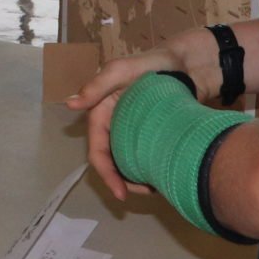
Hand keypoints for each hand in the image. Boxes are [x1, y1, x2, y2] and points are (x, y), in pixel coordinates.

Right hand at [65, 34, 220, 200]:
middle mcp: (114, 123)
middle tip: (146, 193)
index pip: (97, 149)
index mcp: (102, 110)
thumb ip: (97, 85)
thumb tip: (70, 103)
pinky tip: (161, 176)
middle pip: (111, 160)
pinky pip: (143, 157)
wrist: (188, 65)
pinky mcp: (149, 134)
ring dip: (136, 179)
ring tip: (156, 188)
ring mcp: (131, 130)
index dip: (105, 173)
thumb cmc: (154, 64)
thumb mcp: (123, 70)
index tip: (121, 194)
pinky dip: (148, 169)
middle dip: (123, 182)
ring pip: (126, 162)